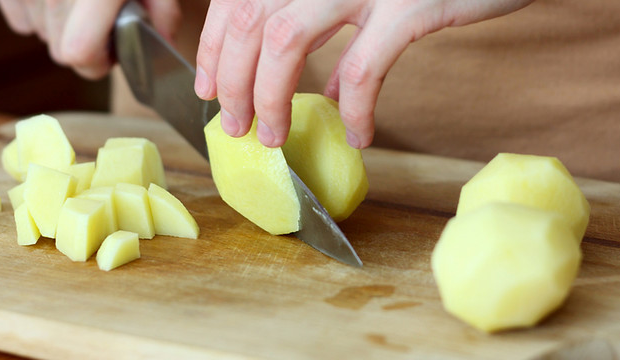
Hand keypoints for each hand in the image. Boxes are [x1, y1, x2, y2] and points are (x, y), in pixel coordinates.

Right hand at [0, 0, 181, 78]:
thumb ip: (164, 10)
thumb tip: (162, 41)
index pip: (78, 54)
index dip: (100, 60)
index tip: (114, 49)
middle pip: (59, 50)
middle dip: (85, 45)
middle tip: (103, 22)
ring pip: (40, 33)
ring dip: (63, 26)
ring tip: (84, 2)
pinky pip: (19, 17)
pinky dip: (37, 12)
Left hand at [194, 0, 532, 148]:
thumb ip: (339, 24)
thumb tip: (326, 83)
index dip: (214, 46)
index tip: (209, 88)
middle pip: (252, 21)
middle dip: (233, 81)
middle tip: (236, 126)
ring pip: (286, 39)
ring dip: (271, 97)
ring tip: (273, 138)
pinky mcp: (411, 4)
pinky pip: (365, 68)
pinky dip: (356, 109)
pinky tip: (359, 135)